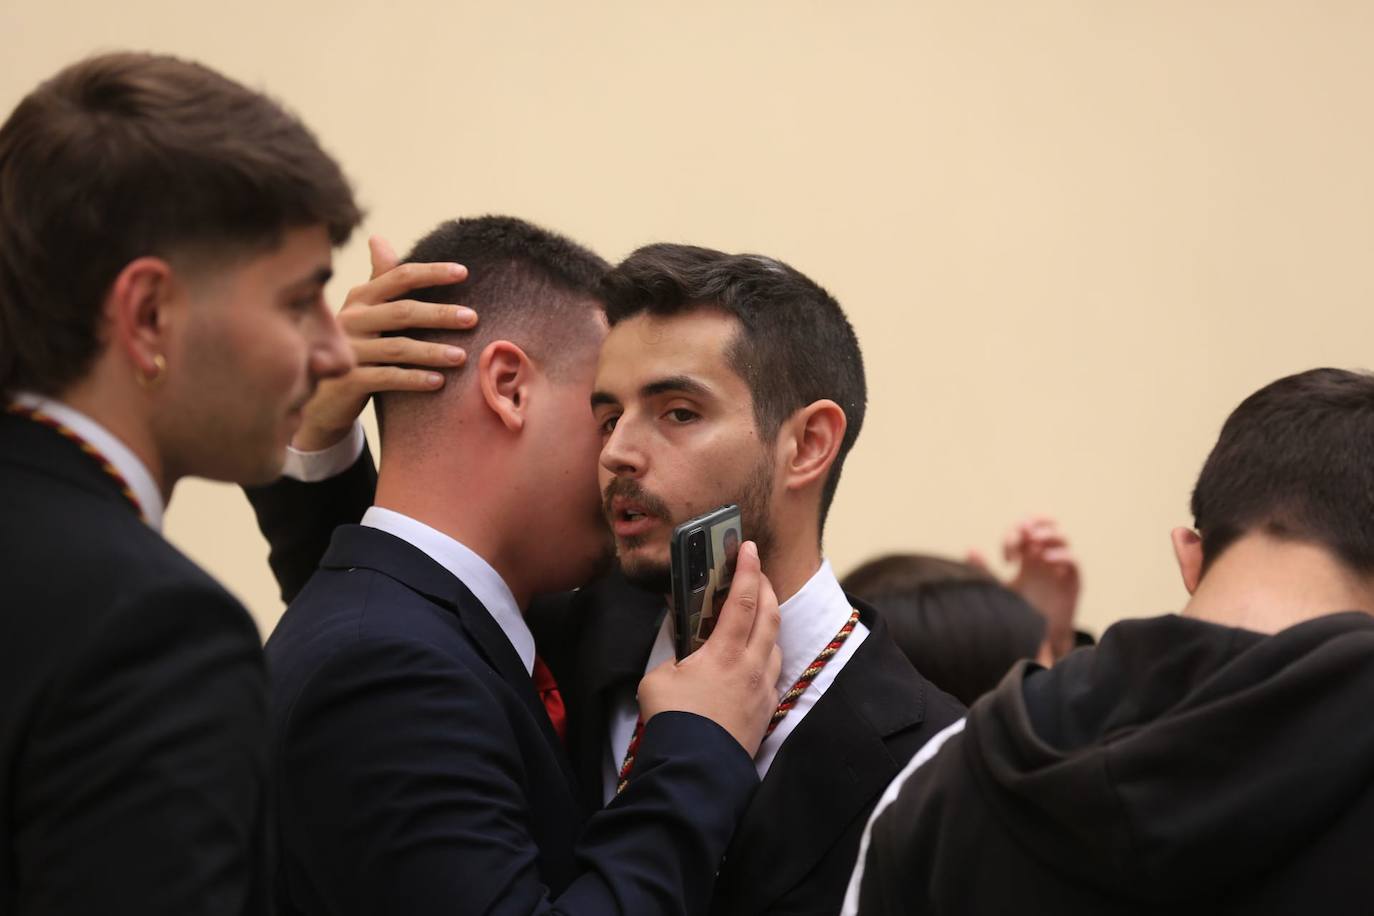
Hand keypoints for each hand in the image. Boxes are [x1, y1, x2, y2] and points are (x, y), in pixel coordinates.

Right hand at [292, 236, 478, 450]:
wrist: (322, 395)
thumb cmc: (353, 346)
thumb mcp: (362, 311)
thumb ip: (377, 280)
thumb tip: (377, 237)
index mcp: (360, 297)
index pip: (399, 277)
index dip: (431, 273)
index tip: (464, 272)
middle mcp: (351, 319)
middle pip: (402, 312)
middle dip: (440, 314)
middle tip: (473, 318)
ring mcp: (348, 350)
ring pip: (397, 347)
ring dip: (432, 351)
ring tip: (462, 356)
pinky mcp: (347, 381)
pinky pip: (386, 377)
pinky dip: (414, 379)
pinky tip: (439, 382)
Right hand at [637, 542, 782, 755]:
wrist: (695, 770)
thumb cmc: (673, 722)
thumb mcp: (659, 678)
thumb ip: (673, 655)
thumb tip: (680, 646)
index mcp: (724, 652)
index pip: (743, 599)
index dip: (746, 569)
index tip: (747, 547)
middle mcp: (751, 666)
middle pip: (769, 615)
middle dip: (764, 587)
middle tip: (756, 572)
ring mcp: (763, 690)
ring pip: (775, 644)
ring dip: (768, 622)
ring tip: (756, 614)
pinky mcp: (766, 711)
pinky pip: (773, 673)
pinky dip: (766, 654)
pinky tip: (754, 657)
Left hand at [971, 516, 1080, 659]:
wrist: (1037, 636)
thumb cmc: (1018, 610)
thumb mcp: (999, 588)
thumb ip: (985, 569)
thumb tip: (970, 549)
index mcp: (1026, 555)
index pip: (1022, 531)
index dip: (1013, 536)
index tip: (1007, 559)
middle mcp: (1043, 557)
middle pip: (1043, 526)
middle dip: (1034, 524)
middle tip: (1023, 532)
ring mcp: (1059, 566)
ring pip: (1060, 538)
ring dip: (1048, 535)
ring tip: (1034, 544)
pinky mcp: (1072, 580)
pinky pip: (1073, 560)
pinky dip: (1062, 555)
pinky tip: (1047, 559)